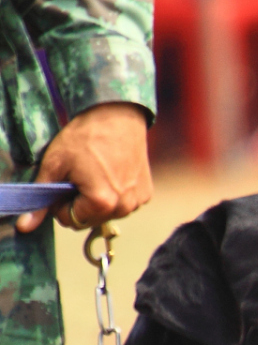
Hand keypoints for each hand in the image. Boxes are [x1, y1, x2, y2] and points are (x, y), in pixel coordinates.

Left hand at [16, 102, 152, 233]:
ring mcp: (137, 202)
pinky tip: (112, 174)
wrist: (118, 116)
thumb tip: (25, 227)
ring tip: (96, 173)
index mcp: (101, 202)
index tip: (63, 182)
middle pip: (89, 220)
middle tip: (79, 177)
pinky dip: (115, 195)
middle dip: (79, 204)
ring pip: (106, 214)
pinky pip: (123, 205)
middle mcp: (124, 207)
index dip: (60, 202)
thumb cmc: (85, 137)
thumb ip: (41, 198)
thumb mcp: (55, 164)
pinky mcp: (146, 195)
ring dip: (98, 201)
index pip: (69, 220)